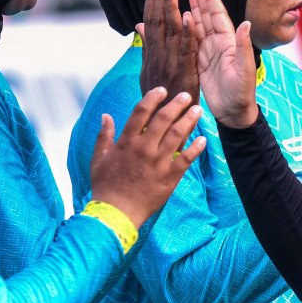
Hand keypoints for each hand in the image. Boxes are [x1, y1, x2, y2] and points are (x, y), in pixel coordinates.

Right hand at [88, 88, 206, 226]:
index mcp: (126, 142)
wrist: (116, 212)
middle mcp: (144, 148)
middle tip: (186, 96)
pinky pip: (186, 158)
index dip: (152, 98)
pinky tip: (203, 139)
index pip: (141, 112)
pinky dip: (196, 147)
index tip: (161, 90)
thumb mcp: (98, 159)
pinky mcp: (170, 176)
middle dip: (176, 104)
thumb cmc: (106, 186)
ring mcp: (158, 162)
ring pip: (177, 135)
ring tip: (198, 110)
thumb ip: (104, 136)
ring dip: (189, 120)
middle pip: (163, 119)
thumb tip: (106, 116)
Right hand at [138, 0, 197, 104]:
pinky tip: (188, 16)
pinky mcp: (184, 75)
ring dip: (171, 10)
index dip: (152, 1)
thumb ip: (147, 48)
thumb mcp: (150, 72)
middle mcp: (159, 58)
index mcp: (152, 55)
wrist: (168, 127)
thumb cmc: (160, 100)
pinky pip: (186, 51)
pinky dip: (187, 34)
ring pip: (170, 33)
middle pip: (158, 23)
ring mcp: (170, 66)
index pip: (152, 22)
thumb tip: (139, 26)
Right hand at [187, 0, 259, 127]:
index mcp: (229, 42)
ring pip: (198, 26)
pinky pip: (188, 42)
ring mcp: (208, 52)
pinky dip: (183, 29)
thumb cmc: (243, 93)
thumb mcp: (244, 70)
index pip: (218, 15)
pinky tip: (177, 19)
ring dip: (192, 9)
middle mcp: (218, 44)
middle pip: (207, 16)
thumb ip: (243, 47)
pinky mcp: (198, 62)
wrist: (233, 113)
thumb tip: (247, 24)